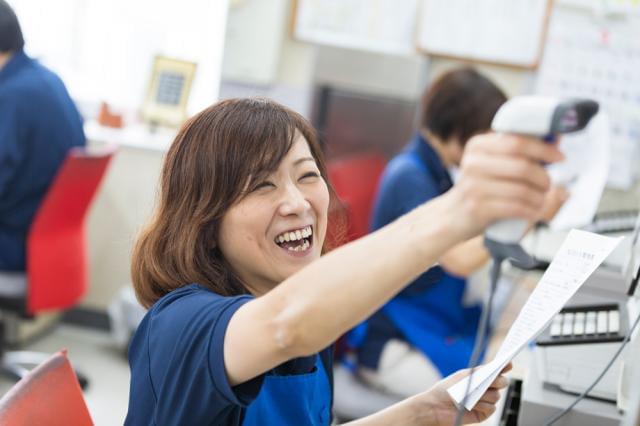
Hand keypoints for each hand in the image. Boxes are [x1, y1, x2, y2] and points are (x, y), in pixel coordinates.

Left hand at [412, 363, 511, 424]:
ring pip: (497, 396)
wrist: (437, 406)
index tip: (508, 363)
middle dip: (498, 381)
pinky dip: (482, 405)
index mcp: (480, 377)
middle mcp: (485, 388)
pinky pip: (491, 408)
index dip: (504, 367)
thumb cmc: (447, 389)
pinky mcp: (483, 413)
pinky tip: (472, 405)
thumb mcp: (463, 376)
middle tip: (491, 381)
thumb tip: (494, 366)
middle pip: (502, 383)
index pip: (496, 370)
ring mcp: (485, 401)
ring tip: (471, 395)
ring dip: (484, 395)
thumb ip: (479, 372)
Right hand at [447, 133, 563, 239]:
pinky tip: (533, 211)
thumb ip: (519, 152)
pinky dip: (530, 211)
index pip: (517, 141)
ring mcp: (473, 186)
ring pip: (522, 189)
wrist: (452, 215)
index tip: (559, 157)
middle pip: (522, 166)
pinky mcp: (477, 208)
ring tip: (540, 200)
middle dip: (543, 177)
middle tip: (547, 185)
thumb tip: (556, 139)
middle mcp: (473, 163)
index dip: (543, 149)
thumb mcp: (493, 163)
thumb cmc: (481, 187)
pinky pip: (515, 208)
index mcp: (478, 146)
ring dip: (539, 197)